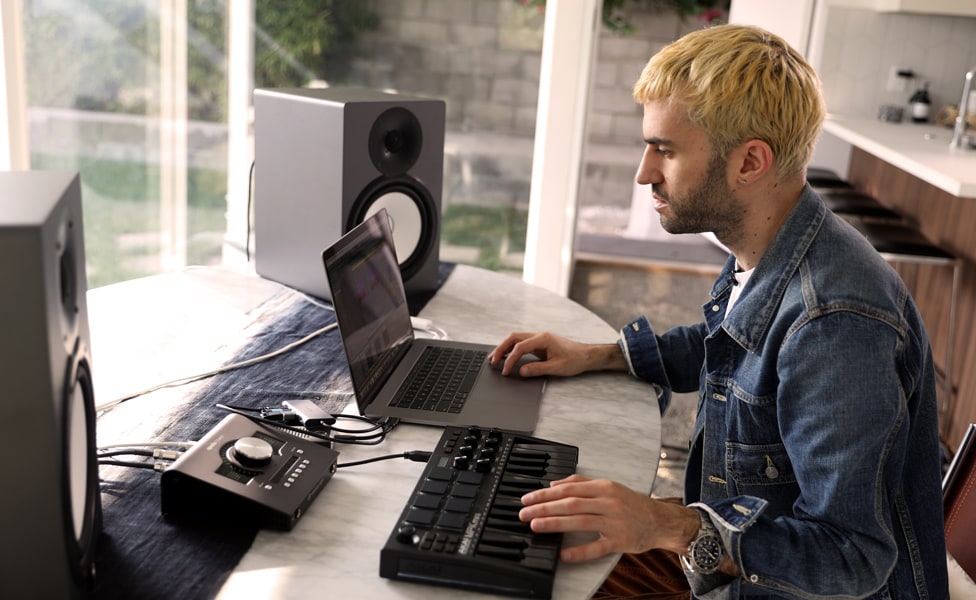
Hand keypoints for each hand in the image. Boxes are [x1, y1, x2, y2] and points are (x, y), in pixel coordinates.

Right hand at [488, 332, 625, 377]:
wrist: (586, 356)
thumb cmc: (575, 360)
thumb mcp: (556, 367)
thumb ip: (537, 369)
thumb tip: (521, 371)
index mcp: (543, 338)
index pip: (519, 347)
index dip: (510, 360)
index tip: (506, 371)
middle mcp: (539, 335)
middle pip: (513, 338)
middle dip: (501, 349)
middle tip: (492, 361)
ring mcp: (539, 338)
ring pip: (516, 339)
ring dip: (504, 347)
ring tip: (494, 358)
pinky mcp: (539, 343)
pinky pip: (521, 343)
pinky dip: (511, 349)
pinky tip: (506, 356)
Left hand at [518, 474, 698, 562]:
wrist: (660, 520)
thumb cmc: (631, 504)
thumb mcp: (607, 486)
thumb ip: (580, 482)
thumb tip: (554, 484)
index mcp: (602, 487)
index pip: (568, 488)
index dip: (545, 494)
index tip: (527, 499)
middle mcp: (608, 502)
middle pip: (570, 503)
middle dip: (544, 507)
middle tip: (524, 513)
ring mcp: (614, 522)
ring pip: (580, 521)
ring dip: (555, 523)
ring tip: (536, 526)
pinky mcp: (620, 541)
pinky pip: (597, 547)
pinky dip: (579, 551)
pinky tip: (563, 554)